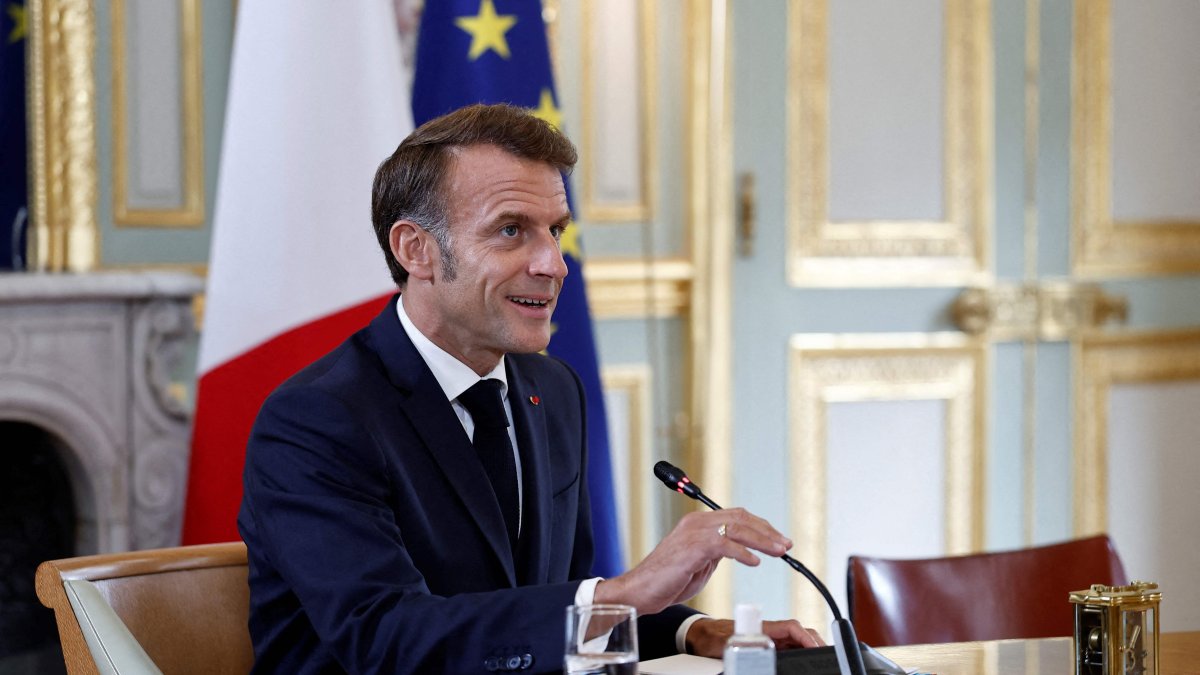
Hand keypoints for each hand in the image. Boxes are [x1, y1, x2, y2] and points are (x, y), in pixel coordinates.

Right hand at [593, 508, 791, 615]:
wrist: (641, 591)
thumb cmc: (667, 580)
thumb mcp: (700, 562)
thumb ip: (717, 551)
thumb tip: (740, 549)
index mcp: (698, 523)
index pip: (737, 516)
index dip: (761, 526)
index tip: (779, 540)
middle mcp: (697, 522)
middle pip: (741, 518)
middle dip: (767, 531)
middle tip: (786, 545)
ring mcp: (694, 532)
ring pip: (737, 528)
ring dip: (762, 540)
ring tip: (779, 552)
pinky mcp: (692, 547)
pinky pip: (724, 544)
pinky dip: (743, 552)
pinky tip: (755, 561)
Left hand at [684, 618, 825, 657]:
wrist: (701, 636)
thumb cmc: (712, 638)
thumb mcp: (727, 644)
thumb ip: (743, 645)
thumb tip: (754, 650)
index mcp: (763, 627)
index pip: (793, 628)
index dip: (807, 637)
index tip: (816, 648)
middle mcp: (770, 632)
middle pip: (800, 634)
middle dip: (815, 643)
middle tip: (826, 657)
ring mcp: (770, 639)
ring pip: (797, 642)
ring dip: (809, 648)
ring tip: (819, 660)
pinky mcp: (767, 646)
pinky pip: (789, 649)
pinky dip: (800, 653)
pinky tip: (804, 662)